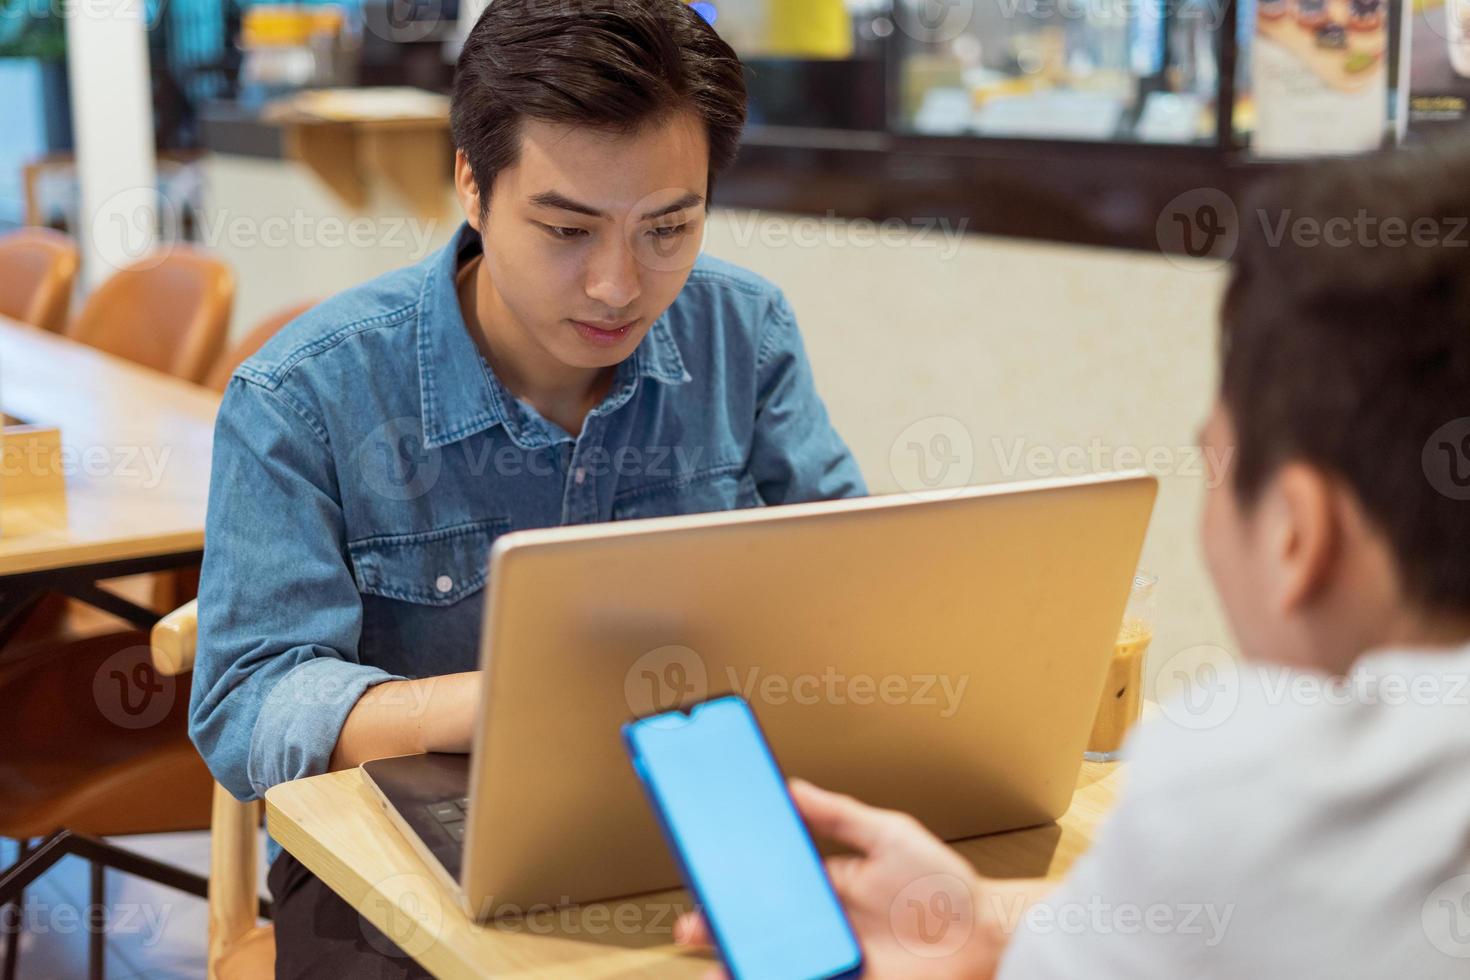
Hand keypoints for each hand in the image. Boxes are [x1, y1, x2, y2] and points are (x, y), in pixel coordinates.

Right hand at [675, 779, 1005, 979]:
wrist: (983, 938)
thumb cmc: (944, 884)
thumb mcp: (888, 834)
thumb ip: (838, 815)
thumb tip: (792, 787)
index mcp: (829, 886)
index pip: (771, 882)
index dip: (737, 880)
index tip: (706, 871)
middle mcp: (826, 924)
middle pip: (761, 927)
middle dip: (723, 927)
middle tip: (695, 924)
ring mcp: (834, 957)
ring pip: (772, 962)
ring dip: (738, 963)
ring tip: (713, 964)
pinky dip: (768, 978)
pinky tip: (745, 976)